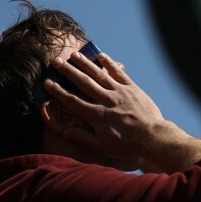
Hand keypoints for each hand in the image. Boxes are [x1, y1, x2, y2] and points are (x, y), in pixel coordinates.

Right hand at [42, 51, 200, 171]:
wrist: (153, 137)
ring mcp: (120, 92)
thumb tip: (63, 131)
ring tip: (74, 55)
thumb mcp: (102, 146)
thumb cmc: (127, 144)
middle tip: (56, 61)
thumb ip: (82, 137)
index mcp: (97, 115)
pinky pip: (119, 73)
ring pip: (99, 74)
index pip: (72, 100)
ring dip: (86, 63)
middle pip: (83, 82)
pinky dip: (110, 64)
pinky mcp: (132, 88)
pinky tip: (101, 56)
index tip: (47, 82)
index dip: (58, 91)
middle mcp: (106, 100)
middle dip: (68, 71)